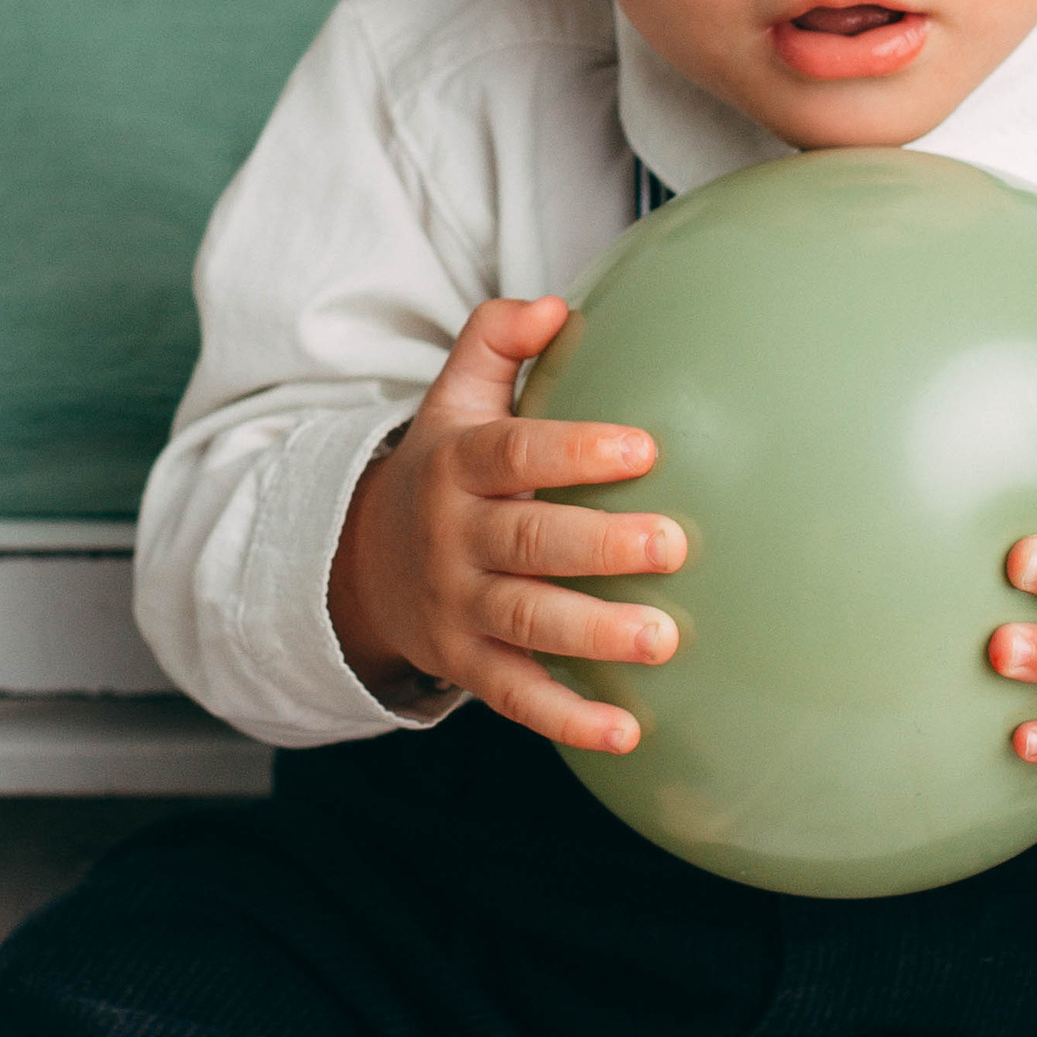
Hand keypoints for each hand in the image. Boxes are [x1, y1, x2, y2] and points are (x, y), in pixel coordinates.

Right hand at [327, 296, 684, 753]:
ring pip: (524, 621)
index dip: (573, 450)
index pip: (513, 454)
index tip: (643, 448)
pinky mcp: (466, 664)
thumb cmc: (443, 470)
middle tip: (673, 543)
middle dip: (598, 545)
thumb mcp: (451, 399)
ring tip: (664, 639)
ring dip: (593, 633)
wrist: (362, 563)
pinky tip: (627, 732)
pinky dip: (567, 719)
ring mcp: (457, 607)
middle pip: (526, 540)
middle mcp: (453, 539)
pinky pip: (515, 697)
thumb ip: (494, 341)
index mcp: (457, 466)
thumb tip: (554, 304)